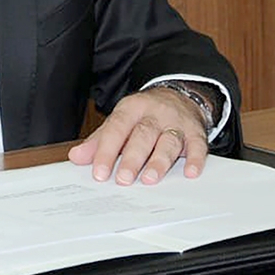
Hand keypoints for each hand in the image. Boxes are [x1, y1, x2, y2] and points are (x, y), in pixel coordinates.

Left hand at [67, 86, 210, 184]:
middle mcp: (154, 113)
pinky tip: (191, 172)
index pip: (116, 128)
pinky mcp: (196, 131)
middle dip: (132, 158)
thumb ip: (99, 140)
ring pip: (168, 141)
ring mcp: (176, 122)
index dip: (107, 150)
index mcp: (131, 108)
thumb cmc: (145, 114)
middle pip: (143, 135)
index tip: (100, 172)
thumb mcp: (120, 121)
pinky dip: (196, 159)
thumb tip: (76, 157)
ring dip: (160, 161)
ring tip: (151, 179)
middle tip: (124, 179)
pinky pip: (198, 144)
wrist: (180, 95)